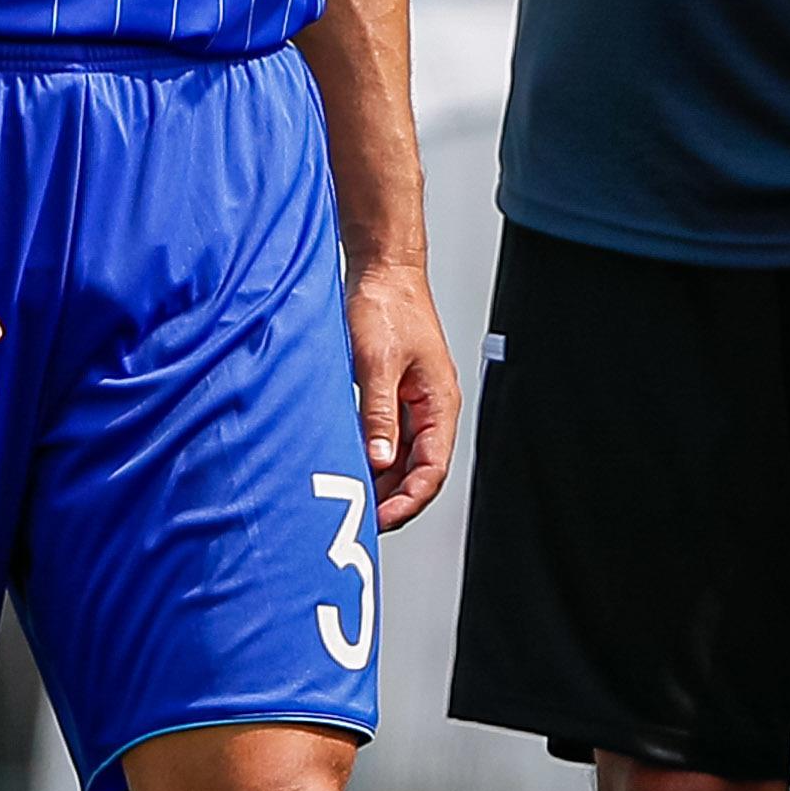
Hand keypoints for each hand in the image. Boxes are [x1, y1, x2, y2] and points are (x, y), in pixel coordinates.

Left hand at [345, 260, 464, 527]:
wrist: (381, 270)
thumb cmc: (387, 305)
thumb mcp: (377, 362)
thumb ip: (378, 413)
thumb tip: (379, 459)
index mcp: (439, 402)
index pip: (432, 468)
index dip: (410, 500)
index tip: (383, 518)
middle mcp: (430, 408)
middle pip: (419, 470)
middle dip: (394, 498)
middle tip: (362, 520)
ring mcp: (412, 402)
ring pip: (402, 458)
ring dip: (381, 481)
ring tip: (354, 499)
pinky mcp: (392, 395)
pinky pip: (386, 438)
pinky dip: (370, 457)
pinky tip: (350, 466)